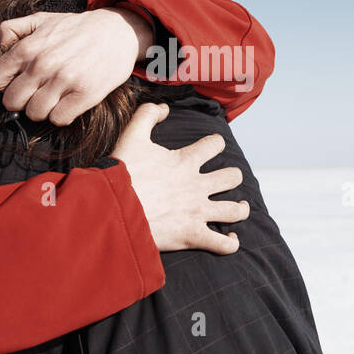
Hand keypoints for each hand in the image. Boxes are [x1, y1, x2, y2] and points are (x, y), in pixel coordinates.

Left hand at [0, 8, 153, 124]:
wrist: (118, 30)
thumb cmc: (77, 28)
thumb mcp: (42, 18)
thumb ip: (13, 28)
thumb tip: (0, 48)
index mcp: (27, 48)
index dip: (3, 85)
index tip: (17, 83)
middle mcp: (42, 65)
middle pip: (12, 102)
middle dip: (22, 100)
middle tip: (36, 94)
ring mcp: (64, 81)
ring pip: (35, 114)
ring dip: (42, 109)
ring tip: (53, 98)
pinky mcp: (85, 94)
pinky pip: (59, 119)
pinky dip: (61, 115)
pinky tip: (68, 103)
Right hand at [110, 103, 249, 253]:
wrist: (113, 208)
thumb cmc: (122, 173)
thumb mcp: (132, 135)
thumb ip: (147, 114)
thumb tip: (164, 109)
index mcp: (186, 161)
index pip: (215, 145)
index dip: (215, 143)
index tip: (211, 147)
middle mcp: (198, 186)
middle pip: (232, 177)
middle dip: (232, 177)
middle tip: (226, 179)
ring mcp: (198, 212)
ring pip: (235, 211)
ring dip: (240, 209)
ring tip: (239, 207)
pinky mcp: (193, 236)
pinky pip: (223, 244)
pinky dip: (230, 243)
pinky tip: (230, 239)